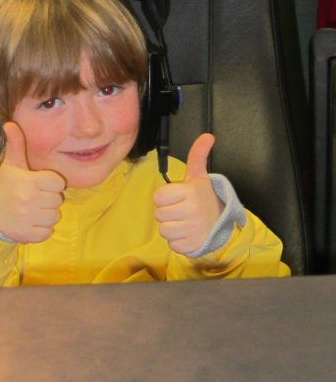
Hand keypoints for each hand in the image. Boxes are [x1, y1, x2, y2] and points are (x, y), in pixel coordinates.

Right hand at [0, 122, 65, 243]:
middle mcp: (29, 200)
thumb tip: (10, 123)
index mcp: (28, 182)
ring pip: (54, 217)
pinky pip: (47, 232)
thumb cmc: (4, 187)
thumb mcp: (10, 165)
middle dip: (48, 199)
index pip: (58, 183)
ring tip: (32, 210)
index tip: (39, 184)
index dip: (51, 184)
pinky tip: (30, 222)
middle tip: (34, 198)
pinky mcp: (28, 235)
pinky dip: (41, 230)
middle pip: (58, 201)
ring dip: (46, 215)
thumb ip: (16, 145)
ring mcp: (28, 219)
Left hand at [153, 133, 222, 254]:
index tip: (177, 197)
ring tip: (184, 222)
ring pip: (164, 230)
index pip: (158, 197)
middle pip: (158, 214)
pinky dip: (178, 241)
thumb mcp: (199, 176)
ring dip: (171, 228)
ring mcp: (193, 229)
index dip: (164, 198)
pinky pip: (172, 244)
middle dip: (167, 213)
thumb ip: (197, 156)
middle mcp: (192, 210)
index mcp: (190, 192)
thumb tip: (207, 135)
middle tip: (181, 210)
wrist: (222, 223)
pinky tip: (188, 233)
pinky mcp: (192, 245)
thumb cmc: (204, 198)